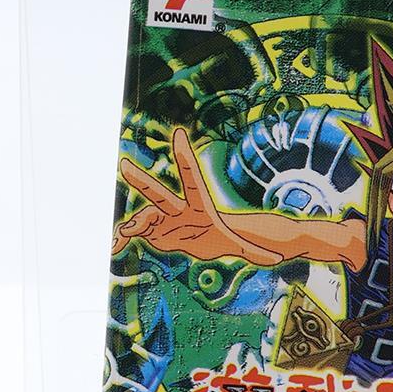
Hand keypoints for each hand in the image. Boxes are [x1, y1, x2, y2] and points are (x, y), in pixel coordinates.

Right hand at [113, 127, 281, 265]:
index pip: (191, 178)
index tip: (178, 135)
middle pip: (158, 193)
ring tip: (121, 237)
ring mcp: (163, 219)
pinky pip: (134, 234)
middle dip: (140, 180)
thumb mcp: (241, 245)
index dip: (184, 157)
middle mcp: (177, 209)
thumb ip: (257, 250)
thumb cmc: (226, 236)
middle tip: (124, 165)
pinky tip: (114, 249)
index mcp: (198, 205)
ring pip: (142, 219)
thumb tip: (277, 256)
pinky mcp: (154, 232)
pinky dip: (123, 240)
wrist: (208, 239)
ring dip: (132, 227)